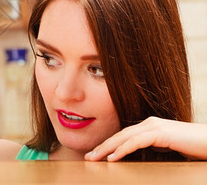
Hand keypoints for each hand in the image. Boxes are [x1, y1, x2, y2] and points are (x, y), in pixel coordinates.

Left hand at [85, 116, 206, 161]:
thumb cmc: (193, 146)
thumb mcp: (168, 147)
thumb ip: (155, 146)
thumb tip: (144, 152)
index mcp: (149, 126)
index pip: (123, 135)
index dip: (108, 145)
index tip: (96, 154)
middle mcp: (149, 123)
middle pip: (120, 135)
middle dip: (102, 146)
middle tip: (88, 157)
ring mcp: (154, 127)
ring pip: (124, 137)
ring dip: (107, 148)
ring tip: (94, 158)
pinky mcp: (161, 133)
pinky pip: (136, 142)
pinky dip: (122, 149)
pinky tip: (112, 157)